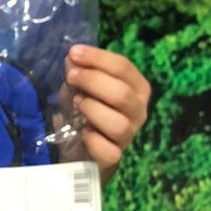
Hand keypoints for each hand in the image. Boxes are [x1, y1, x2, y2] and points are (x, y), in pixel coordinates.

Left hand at [57, 45, 150, 181]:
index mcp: (136, 87)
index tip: (74, 53)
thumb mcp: (79, 85)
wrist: (77, 143)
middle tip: (72, 77)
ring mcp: (128, 136)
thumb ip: (78, 70)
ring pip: (119, 124)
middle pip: (123, 94)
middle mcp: (138, 111)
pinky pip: (110, 152)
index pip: (124, 67)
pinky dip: (94, 141)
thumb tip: (73, 57)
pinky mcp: (114, 157)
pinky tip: (83, 132)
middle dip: (93, 81)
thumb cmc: (84, 107)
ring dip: (94, 110)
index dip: (98, 58)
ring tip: (77, 103)